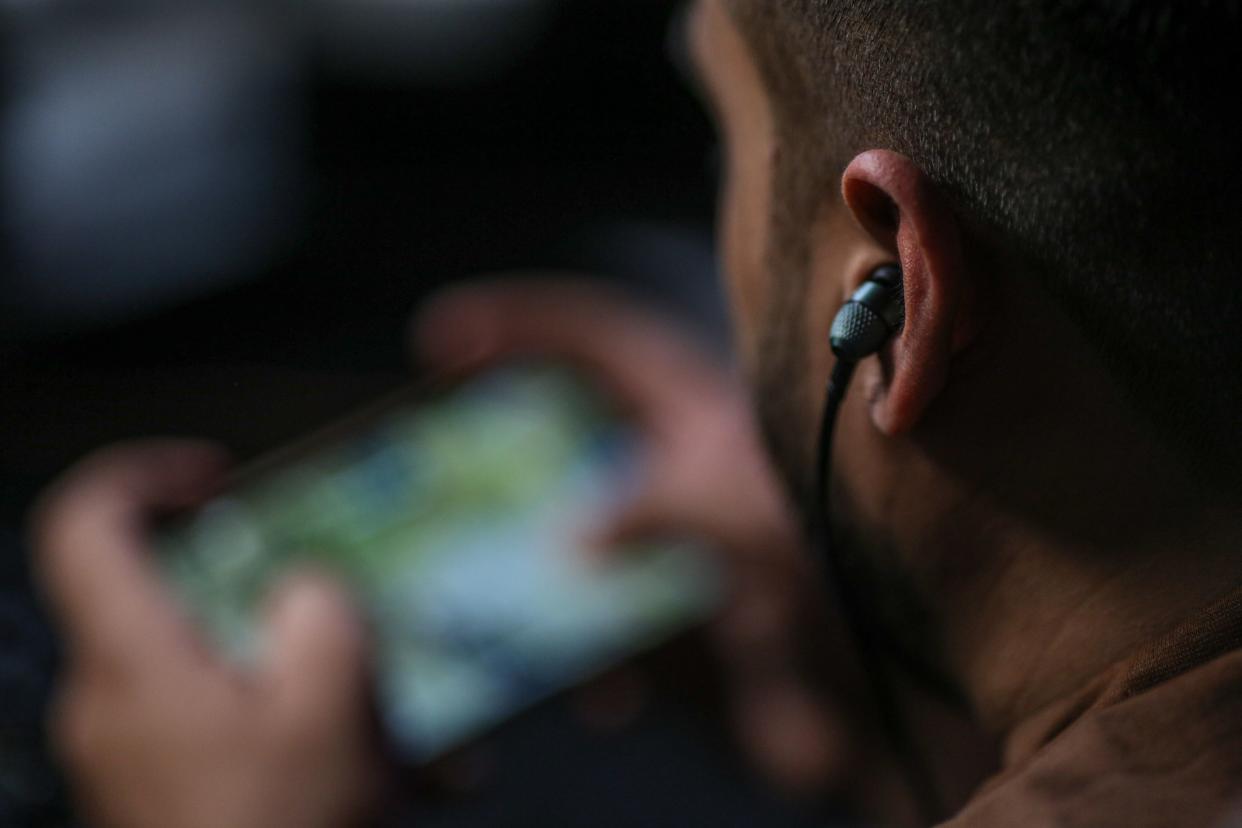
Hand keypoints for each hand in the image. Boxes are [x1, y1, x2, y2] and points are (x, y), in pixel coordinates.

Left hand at [31, 442, 380, 827]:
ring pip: (211, 667)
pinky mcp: (158, 794)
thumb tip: (303, 589)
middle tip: (346, 609)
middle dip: (268, 592)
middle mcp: (110, 703)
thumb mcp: (332, 714)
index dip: (144, 476)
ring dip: (298, 671)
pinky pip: (223, 726)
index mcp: (133, 665)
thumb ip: (321, 616)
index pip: (84, 526)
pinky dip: (290, 725)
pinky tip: (379, 769)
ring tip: (393, 713)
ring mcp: (129, 756)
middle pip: (170, 595)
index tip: (221, 480)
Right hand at [415, 277, 852, 795]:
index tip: (443, 337)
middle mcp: (680, 474)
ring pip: (569, 546)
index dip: (524, 326)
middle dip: (502, 457)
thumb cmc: (855, 569)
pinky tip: (600, 696)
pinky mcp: (672, 627)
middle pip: (565, 440)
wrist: (905, 690)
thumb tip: (575, 533)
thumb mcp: (761, 509)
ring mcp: (672, 553)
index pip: (603, 342)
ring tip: (504, 609)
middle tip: (426, 476)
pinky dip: (587, 664)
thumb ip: (662, 503)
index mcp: (705, 417)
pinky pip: (599, 632)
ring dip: (534, 579)